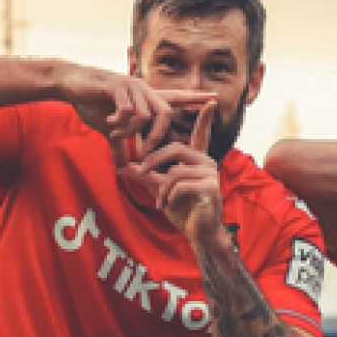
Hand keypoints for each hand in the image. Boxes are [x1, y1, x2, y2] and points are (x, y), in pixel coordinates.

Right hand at [57, 64, 215, 158]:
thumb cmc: (92, 103)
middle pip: (165, 114)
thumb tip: (123, 168)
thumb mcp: (109, 129)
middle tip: (143, 152)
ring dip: (131, 131)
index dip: (195, 97)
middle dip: (157, 137)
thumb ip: (120, 146)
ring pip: (145, 115)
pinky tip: (108, 122)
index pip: (177, 97)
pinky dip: (119, 122)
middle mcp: (143, 90)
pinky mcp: (116, 85)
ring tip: (115, 132)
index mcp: (146, 99)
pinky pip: (127, 110)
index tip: (215, 98)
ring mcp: (131, 86)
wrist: (71, 83)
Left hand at [129, 100, 226, 249]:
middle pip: (176, 148)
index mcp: (198, 160)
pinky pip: (180, 184)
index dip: (205, 118)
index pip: (201, 134)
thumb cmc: (184, 212)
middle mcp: (207, 163)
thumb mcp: (161, 190)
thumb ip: (147, 177)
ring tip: (158, 202)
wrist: (200, 234)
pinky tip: (167, 206)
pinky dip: (168, 195)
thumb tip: (126, 168)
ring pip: (175, 170)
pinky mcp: (210, 188)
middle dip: (153, 160)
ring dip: (160, 187)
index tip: (210, 101)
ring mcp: (211, 175)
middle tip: (140, 171)